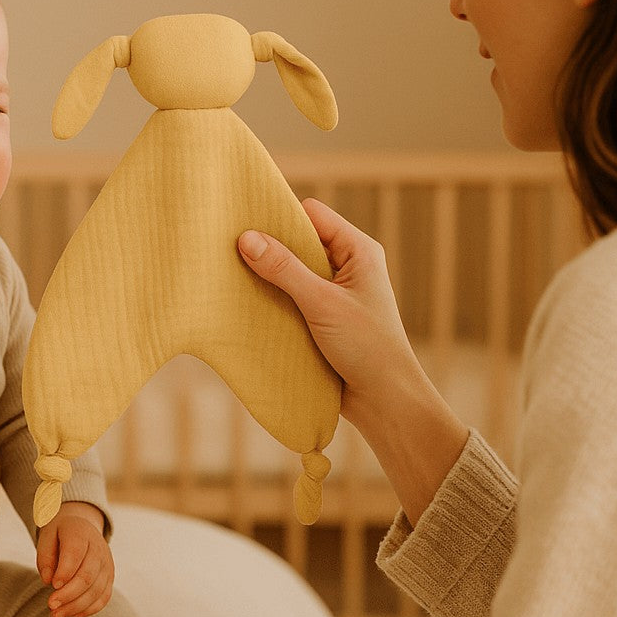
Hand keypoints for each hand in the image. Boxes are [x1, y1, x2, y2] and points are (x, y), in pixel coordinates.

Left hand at [36, 502, 113, 616]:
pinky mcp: (110, 577)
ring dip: (76, 606)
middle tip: (51, 605)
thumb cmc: (60, 535)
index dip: (65, 572)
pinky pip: (103, 598)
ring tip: (56, 614)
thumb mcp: (47, 537)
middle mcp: (98, 548)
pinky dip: (88, 609)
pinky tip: (72, 614)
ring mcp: (107, 563)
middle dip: (68, 594)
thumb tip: (48, 580)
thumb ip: (45, 557)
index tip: (52, 585)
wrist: (81, 527)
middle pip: (87, 576)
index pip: (75, 554)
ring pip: (96, 590)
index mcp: (80, 532)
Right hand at [238, 198, 468, 523]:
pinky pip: (290, 296)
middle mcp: (346, 265)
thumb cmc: (367, 347)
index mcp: (358, 250)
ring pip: (291, 270)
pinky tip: (248, 302)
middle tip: (231, 248)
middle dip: (269, 246)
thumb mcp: (321, 303)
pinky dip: (272, 298)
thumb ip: (284, 269)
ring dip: (268, 276)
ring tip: (234, 276)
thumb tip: (246, 238)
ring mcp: (333, 291)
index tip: (245, 220)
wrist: (385, 402)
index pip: (312, 214)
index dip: (280, 214)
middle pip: (299, 240)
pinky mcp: (321, 316)